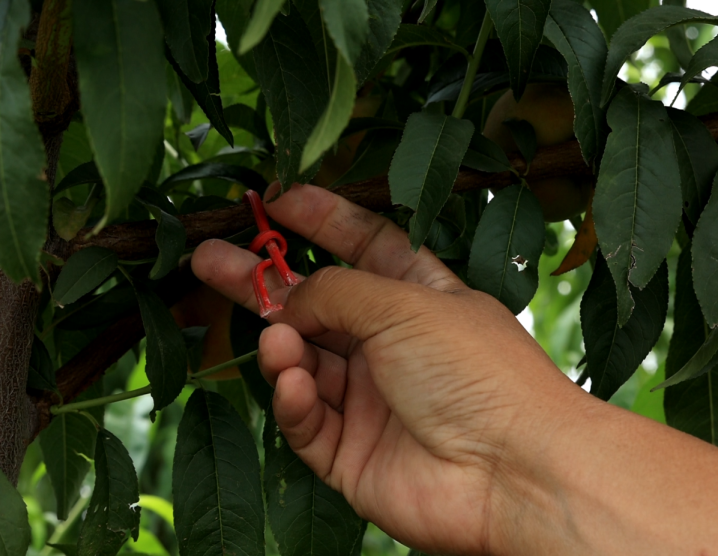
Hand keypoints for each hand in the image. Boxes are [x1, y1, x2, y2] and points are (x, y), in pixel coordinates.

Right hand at [191, 182, 581, 554]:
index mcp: (419, 297)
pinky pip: (305, 420)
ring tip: (276, 340)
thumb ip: (334, 292)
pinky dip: (294, 400)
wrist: (510, 473)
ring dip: (282, 347)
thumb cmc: (475, 372)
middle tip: (207, 257)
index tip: (275, 199)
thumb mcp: (405, 304)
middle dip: (261, 281)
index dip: (321, 220)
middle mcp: (391, 346)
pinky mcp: (350, 453)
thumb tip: (286, 301)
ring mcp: (368, 401)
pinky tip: (295, 383)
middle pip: (313, 305)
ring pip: (301, 363)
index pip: (364, 245)